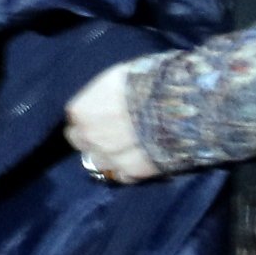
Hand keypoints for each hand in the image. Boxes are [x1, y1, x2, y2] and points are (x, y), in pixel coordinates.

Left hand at [63, 60, 160, 182]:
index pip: (75, 119)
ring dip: (110, 156)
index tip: (102, 117)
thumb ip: (103, 95)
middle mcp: (89, 136)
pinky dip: (129, 169)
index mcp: (82, 111)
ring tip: (130, 147)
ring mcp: (108, 157)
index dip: (90, 118)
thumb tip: (103, 100)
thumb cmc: (148, 82)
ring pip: (99, 162)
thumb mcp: (117, 78)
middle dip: (93, 138)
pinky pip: (122, 176)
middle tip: (114, 133)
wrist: (180, 106)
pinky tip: (142, 157)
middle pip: (82, 142)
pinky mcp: (131, 172)